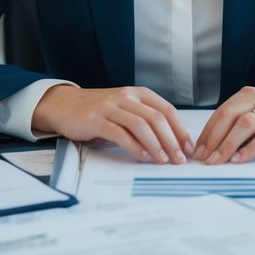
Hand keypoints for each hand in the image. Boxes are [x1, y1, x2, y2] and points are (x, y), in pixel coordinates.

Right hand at [33, 85, 192, 163]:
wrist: (64, 105)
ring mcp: (110, 106)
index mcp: (138, 93)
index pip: (167, 110)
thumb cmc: (99, 111)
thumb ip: (145, 121)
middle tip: (179, 160)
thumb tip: (173, 143)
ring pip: (140, 125)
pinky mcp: (95, 119)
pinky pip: (120, 133)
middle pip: (156, 118)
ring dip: (156, 145)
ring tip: (163, 161)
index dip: (180, 130)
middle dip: (172, 141)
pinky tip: (142, 157)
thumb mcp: (126, 110)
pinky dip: (134, 146)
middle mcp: (126, 96)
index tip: (189, 148)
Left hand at [193, 82, 254, 164]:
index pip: (222, 111)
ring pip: (245, 125)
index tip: (197, 149)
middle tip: (203, 158)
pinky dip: (251, 148)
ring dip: (228, 145)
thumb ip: (246, 118)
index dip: (208, 130)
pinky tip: (241, 159)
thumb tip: (219, 141)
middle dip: (213, 138)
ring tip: (218, 161)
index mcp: (251, 93)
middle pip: (229, 116)